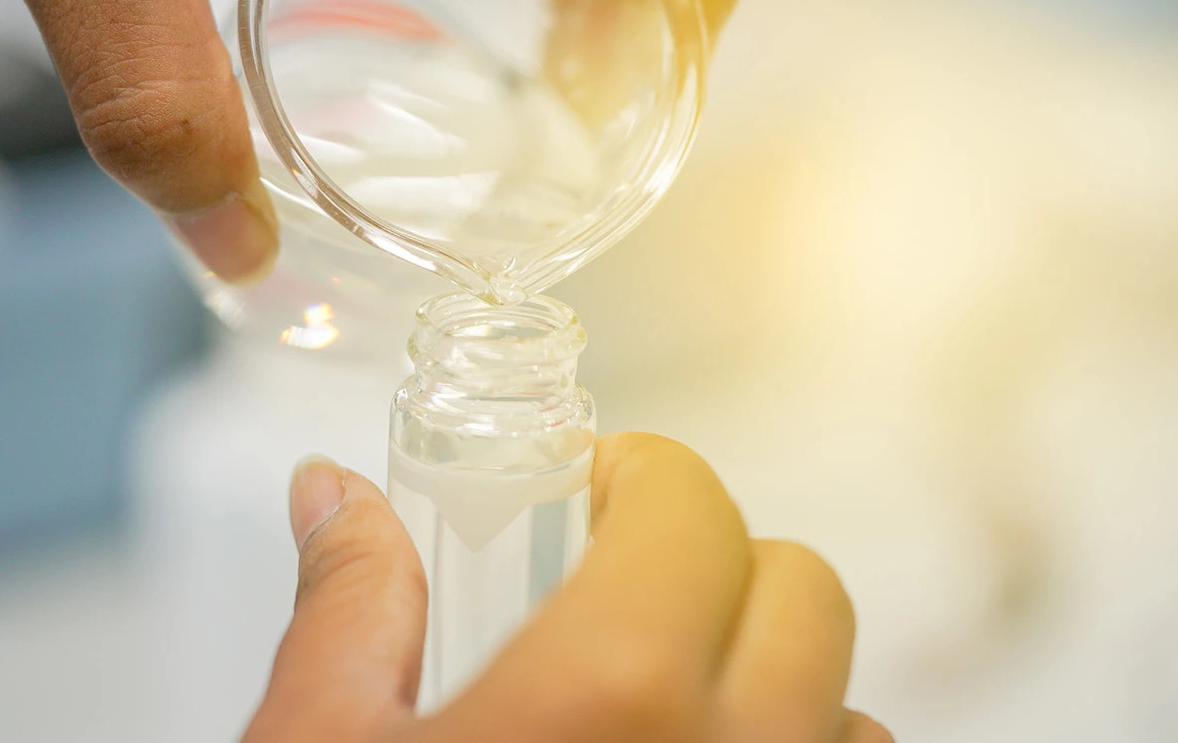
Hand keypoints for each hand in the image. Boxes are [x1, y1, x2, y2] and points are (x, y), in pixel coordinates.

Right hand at [250, 434, 890, 741]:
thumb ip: (348, 604)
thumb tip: (334, 498)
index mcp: (612, 698)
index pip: (689, 501)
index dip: (636, 474)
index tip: (587, 490)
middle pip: (800, 587)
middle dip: (713, 561)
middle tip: (618, 589)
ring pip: (842, 702)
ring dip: (767, 675)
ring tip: (654, 700)